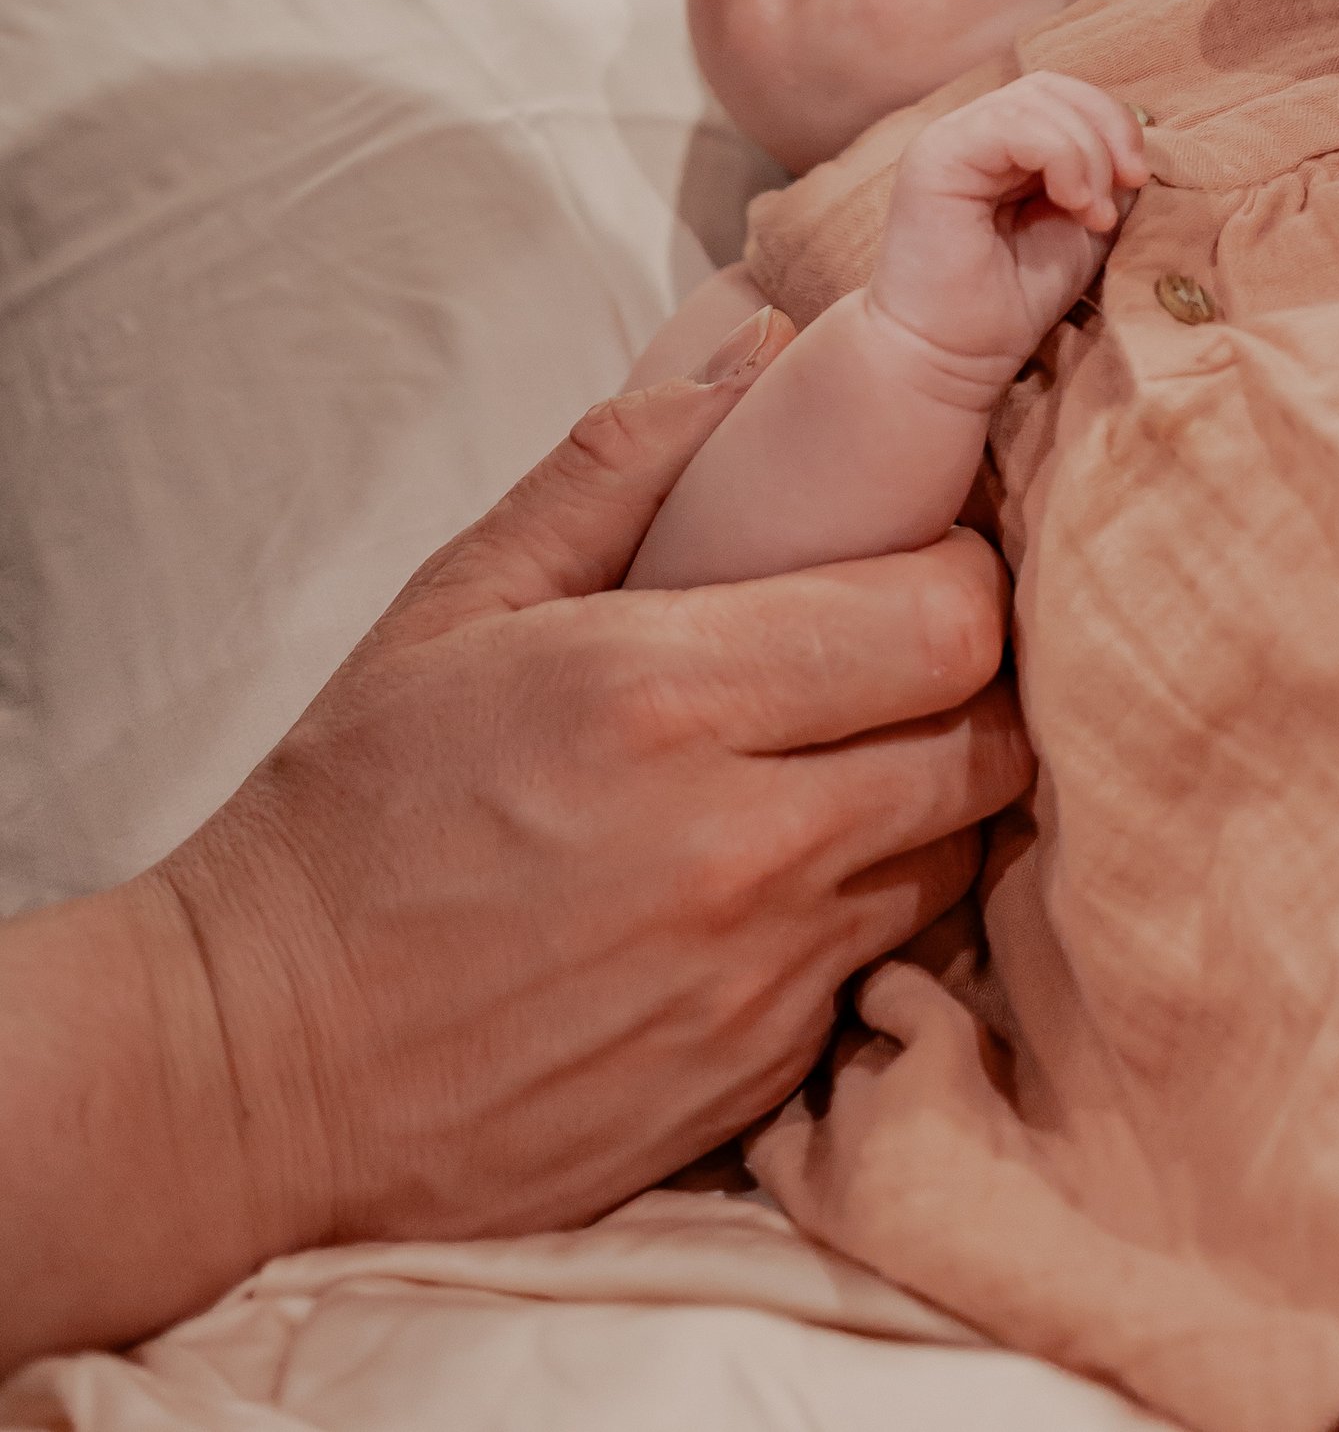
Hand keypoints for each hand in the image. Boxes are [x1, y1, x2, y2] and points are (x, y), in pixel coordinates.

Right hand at [0, 359, 1028, 1361]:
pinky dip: (853, 917)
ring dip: (920, 808)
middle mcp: (739, 843)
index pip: (949, 620)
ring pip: (951, 861)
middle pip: (989, 745)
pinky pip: (876, 971)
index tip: (919, 561)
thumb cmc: (355, 808)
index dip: (961, 577)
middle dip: (970, 690)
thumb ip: (625, 463)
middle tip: (897, 664)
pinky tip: (767, 886)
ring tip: (834, 767)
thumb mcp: (462, 599)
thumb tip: (765, 349)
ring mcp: (755, 981)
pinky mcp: (750, 1084)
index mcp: (667, 694)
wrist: (255, 1062)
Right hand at [869, 73, 1147, 396]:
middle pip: (1051, 86)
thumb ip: (1101, 181)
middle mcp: (970, 132)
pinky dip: (1060, 155)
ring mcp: (949, 139)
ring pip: (1035, 99)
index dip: (1110, 122)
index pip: (1061, 96)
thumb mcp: (1078, 230)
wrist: (950, 360)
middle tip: (1128, 184)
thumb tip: (1133, 149)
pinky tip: (1071, 202)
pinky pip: (1011, 124)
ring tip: (1092, 212)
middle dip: (1106, 127)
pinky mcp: (935, 156)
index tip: (1136, 179)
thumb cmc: (1010, 304)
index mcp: (1000, 146)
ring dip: (1086, 151)